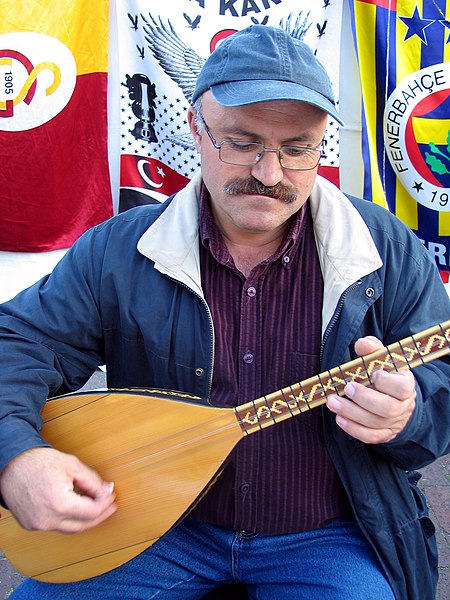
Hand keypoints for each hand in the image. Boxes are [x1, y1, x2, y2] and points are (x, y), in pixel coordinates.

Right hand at [0, 447, 116, 532]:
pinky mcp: (31, 525)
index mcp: (60, 504)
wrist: (11, 465)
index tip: (112, 496)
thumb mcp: (72, 465)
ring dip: (85, 520)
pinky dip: (69, 520)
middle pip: (82, 525)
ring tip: (97, 508)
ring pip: (70, 529)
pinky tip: (77, 510)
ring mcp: (38, 525)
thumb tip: (107, 491)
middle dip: (100, 516)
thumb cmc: (38, 462)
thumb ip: (92, 481)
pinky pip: (56, 526)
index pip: (92, 512)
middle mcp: (48, 520)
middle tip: (110, 506)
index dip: (105, 504)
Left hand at [326, 336, 416, 443]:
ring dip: (351, 413)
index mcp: (406, 385)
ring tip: (332, 402)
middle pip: (387, 408)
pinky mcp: (384, 434)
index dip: (387, 382)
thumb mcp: (381, 358)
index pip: (402, 387)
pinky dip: (353, 429)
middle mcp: (403, 406)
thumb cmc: (384, 373)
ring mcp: (395, 422)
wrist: (392, 395)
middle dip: (364, 399)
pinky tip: (339, 419)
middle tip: (346, 388)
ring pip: (375, 423)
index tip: (373, 374)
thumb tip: (362, 344)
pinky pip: (370, 436)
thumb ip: (372, 349)